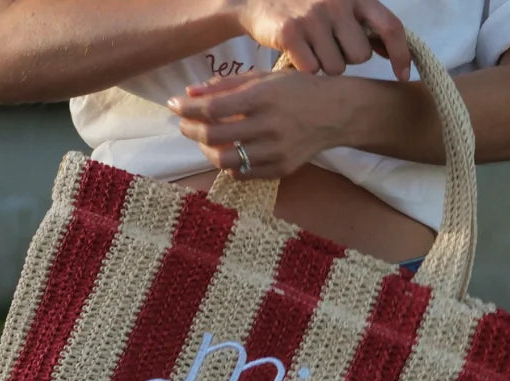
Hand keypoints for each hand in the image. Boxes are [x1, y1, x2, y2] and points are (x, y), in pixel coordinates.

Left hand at [168, 69, 352, 178]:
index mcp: (264, 98)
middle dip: (191, 131)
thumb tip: (191, 93)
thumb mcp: (264, 78)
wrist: (334, 114)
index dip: (189, 108)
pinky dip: (228, 165)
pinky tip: (226, 152)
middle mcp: (269, 127)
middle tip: (184, 124)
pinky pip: (243, 174)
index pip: (214, 108)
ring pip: (225, 160)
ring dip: (206, 152)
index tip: (174, 105)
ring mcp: (275, 152)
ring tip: (203, 141)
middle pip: (214, 137)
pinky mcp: (280, 170)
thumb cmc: (296, 91)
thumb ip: (226, 86)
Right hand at [225, 0, 410, 80]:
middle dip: (347, 59)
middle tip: (329, 47)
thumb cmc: (306, 9)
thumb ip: (364, 24)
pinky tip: (298, 54)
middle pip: (360, 56)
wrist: (259, 1)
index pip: (390, 26)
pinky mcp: (292, 33)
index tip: (404, 75)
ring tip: (312, 49)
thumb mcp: (339, 6)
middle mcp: (337, 2)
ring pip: (336, 68)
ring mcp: (314, 17)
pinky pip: (312, 70)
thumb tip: (393, 50)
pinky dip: (305, 69)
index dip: (401, 53)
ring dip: (325, 66)